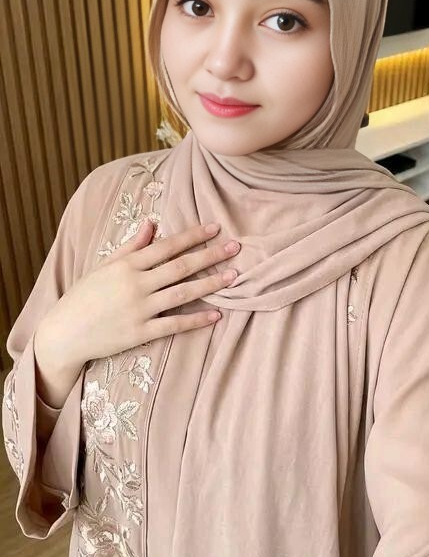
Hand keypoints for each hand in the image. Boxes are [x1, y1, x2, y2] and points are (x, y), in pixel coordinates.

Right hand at [37, 220, 238, 370]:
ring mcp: (139, 310)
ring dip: (210, 284)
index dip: (193, 236)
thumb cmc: (84, 296)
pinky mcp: (140, 333)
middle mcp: (136, 284)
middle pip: (180, 267)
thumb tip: (152, 223)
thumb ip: (131, 246)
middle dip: (210, 256)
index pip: (167, 246)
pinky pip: (174, 325)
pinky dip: (196, 320)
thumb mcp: (104, 265)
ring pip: (182, 293)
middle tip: (236, 247)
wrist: (64, 333)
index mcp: (127, 265)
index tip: (215, 228)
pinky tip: (216, 315)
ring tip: (233, 276)